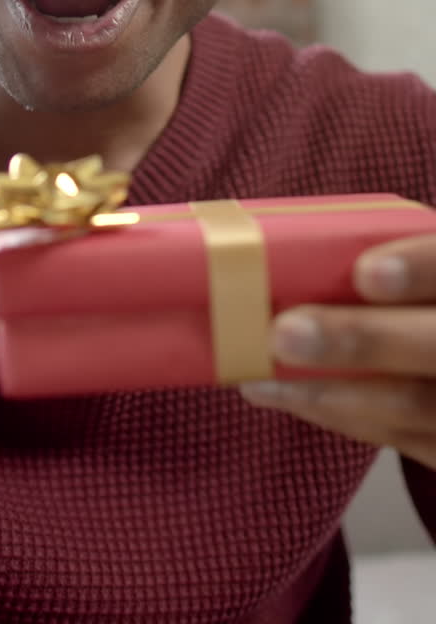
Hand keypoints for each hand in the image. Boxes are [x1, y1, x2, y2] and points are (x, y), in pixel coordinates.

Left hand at [241, 235, 435, 469]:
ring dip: (329, 392)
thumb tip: (288, 242)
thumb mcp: (431, 263)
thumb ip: (396, 252)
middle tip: (285, 332)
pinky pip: (402, 438)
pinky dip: (338, 415)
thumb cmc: (427, 298)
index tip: (366, 272)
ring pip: (416, 405)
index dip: (421, 267)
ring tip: (261, 376)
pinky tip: (288, 395)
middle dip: (362, 339)